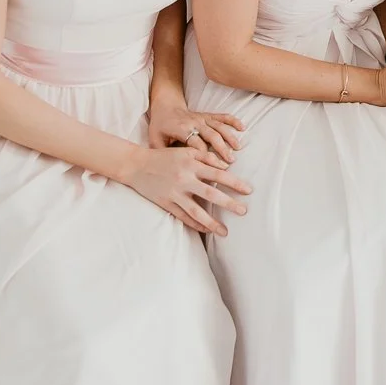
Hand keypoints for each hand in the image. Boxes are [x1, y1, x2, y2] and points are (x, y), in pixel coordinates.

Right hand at [123, 145, 251, 236]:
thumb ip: (205, 157)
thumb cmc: (164, 157)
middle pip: (211, 194)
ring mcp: (174, 194)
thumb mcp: (186, 152)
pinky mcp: (166, 203)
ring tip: (225, 231)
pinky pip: (183, 217)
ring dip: (212, 222)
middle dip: (228, 203)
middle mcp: (184, 180)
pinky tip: (206, 230)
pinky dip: (195, 224)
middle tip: (244, 211)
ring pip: (196, 211)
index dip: (235, 183)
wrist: (136, 165)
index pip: (218, 175)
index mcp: (191, 165)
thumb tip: (226, 166)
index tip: (249, 191)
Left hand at [147, 88, 243, 164]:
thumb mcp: (155, 139)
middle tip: (230, 162)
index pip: (196, 144)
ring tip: (238, 149)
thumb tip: (169, 171)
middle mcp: (194, 123)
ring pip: (219, 126)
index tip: (212, 169)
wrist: (165, 106)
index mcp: (181, 129)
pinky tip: (242, 128)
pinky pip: (222, 116)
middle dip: (222, 148)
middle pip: (211, 135)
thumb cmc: (160, 126)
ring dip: (230, 137)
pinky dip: (233, 121)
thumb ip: (162, 153)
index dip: (205, 156)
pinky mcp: (207, 115)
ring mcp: (202, 118)